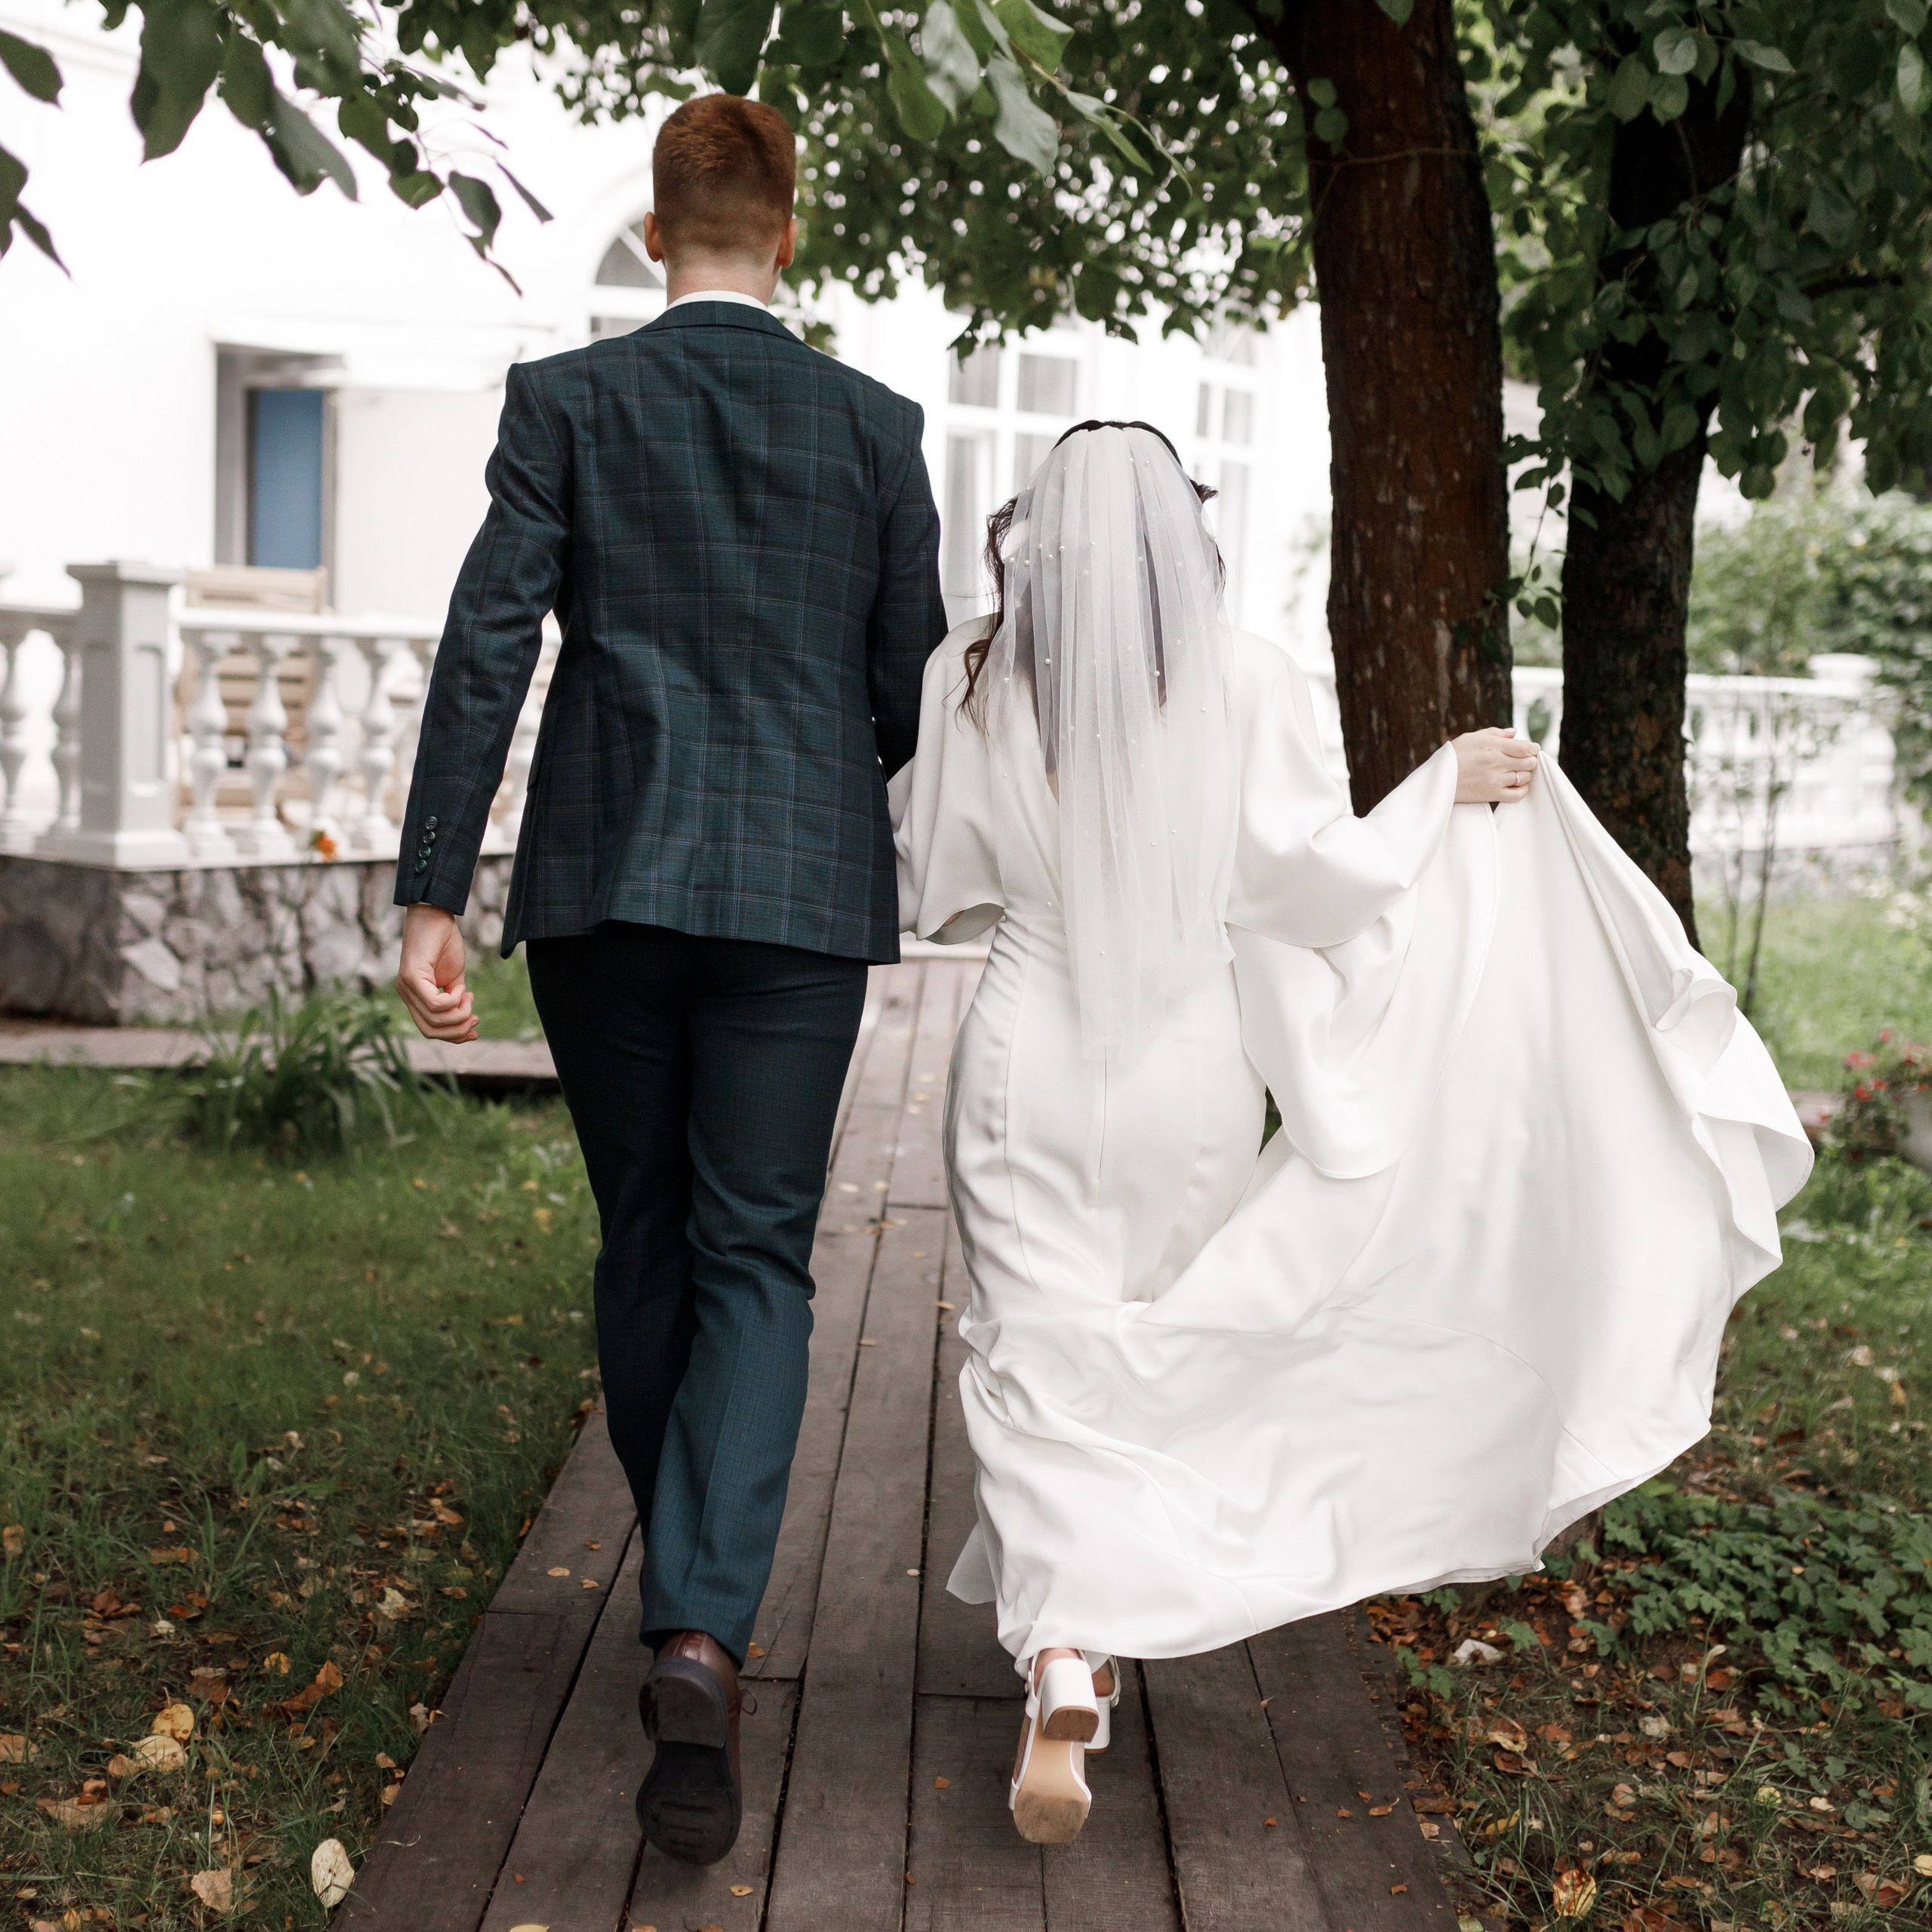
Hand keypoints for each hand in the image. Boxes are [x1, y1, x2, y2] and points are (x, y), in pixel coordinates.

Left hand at [396, 904, 477, 1042]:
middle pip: (430, 1031)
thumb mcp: (454, 977)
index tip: (474, 1029)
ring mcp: (407, 988)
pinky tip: (460, 987)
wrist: (435, 915)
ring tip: (468, 997)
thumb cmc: (444, 942)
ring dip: (459, 1014)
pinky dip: (454, 1000)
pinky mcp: (411, 978)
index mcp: (415, 997)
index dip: (453, 1036)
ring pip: (434, 1020)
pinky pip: (435, 1004)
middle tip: (474, 1017)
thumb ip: (456, 998)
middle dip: (457, 1031)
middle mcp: (406, 995)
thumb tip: (466, 1019)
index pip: (429, 1030)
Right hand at [1453, 726, 1539, 803]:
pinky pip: (1518, 794)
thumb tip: (1515, 733)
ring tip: (1516, 772)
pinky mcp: (1492, 794)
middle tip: (1523, 760)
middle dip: (1530, 760)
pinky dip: (1522, 789)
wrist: (1439, 779)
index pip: (1526, 747)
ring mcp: (1495, 780)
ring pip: (1525, 777)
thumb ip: (1495, 733)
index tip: (1530, 749)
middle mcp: (1496, 763)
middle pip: (1529, 762)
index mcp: (1492, 746)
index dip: (1533, 748)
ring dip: (1525, 774)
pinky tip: (1517, 784)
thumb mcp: (1472, 737)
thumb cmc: (1454, 756)